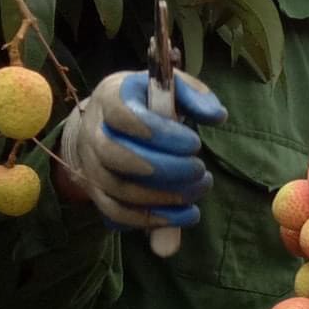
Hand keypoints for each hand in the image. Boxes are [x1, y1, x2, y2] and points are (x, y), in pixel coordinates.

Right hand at [57, 70, 226, 230]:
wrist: (111, 123)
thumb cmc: (148, 103)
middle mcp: (93, 132)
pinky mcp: (98, 193)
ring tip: (198, 190)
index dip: (158, 132)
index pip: (122, 115)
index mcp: (110, 98)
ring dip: (162, 197)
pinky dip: (151, 220)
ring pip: (116, 189)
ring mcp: (91, 165)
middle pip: (115, 156)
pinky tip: (184, 215)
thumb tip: (217, 116)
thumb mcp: (170, 88)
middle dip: (164, 169)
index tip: (194, 143)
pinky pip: (116, 214)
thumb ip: (195, 95)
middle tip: (199, 170)